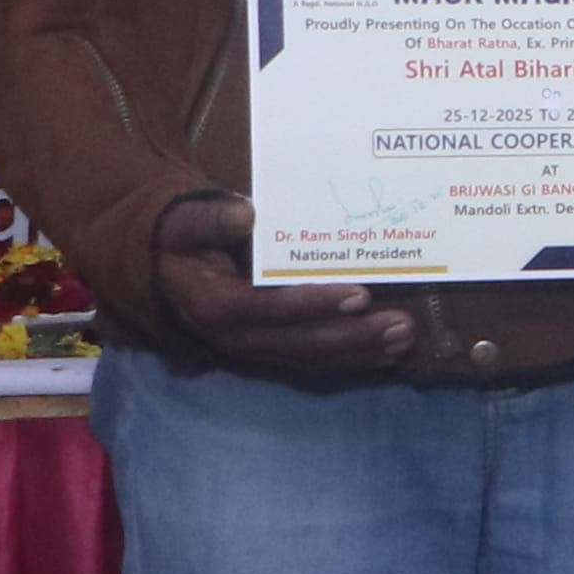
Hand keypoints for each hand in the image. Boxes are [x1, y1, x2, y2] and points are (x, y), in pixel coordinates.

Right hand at [150, 191, 414, 382]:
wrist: (168, 264)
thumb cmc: (184, 235)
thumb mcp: (186, 221)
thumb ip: (210, 219)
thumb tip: (246, 214)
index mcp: (213, 303)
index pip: (267, 308)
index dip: (312, 304)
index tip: (360, 294)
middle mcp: (235, 336)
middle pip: (299, 342)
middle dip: (353, 336)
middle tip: (402, 326)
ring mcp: (256, 347)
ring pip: (312, 357)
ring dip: (360, 352)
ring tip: (405, 340)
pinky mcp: (272, 349)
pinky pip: (314, 360)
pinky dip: (351, 359)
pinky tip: (389, 354)